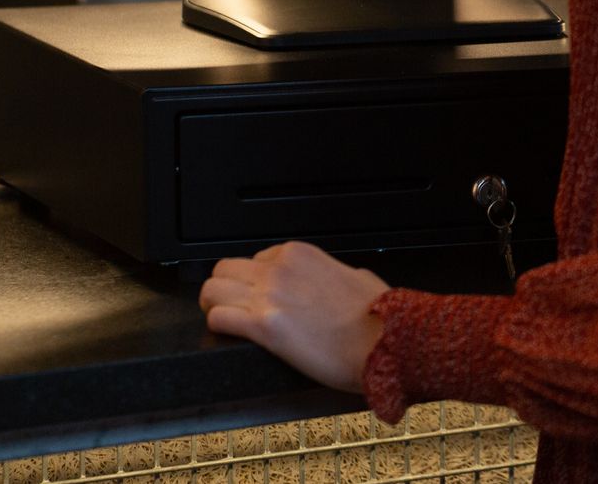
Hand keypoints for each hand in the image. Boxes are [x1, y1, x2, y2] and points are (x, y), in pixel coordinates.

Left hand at [198, 240, 389, 393]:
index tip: (259, 295)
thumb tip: (341, 282)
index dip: (254, 280)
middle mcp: (279, 269)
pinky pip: (219, 318)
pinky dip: (217, 326)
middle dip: (224, 288)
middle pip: (225, 269)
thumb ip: (340, 274)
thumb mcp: (360, 278)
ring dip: (213, 305)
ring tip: (221, 319)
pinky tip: (226, 334)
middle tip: (229, 306)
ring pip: (212, 289)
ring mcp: (269, 296)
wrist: (385, 342)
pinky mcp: (264, 327)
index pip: (256, 259)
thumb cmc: (379, 315)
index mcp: (299, 254)